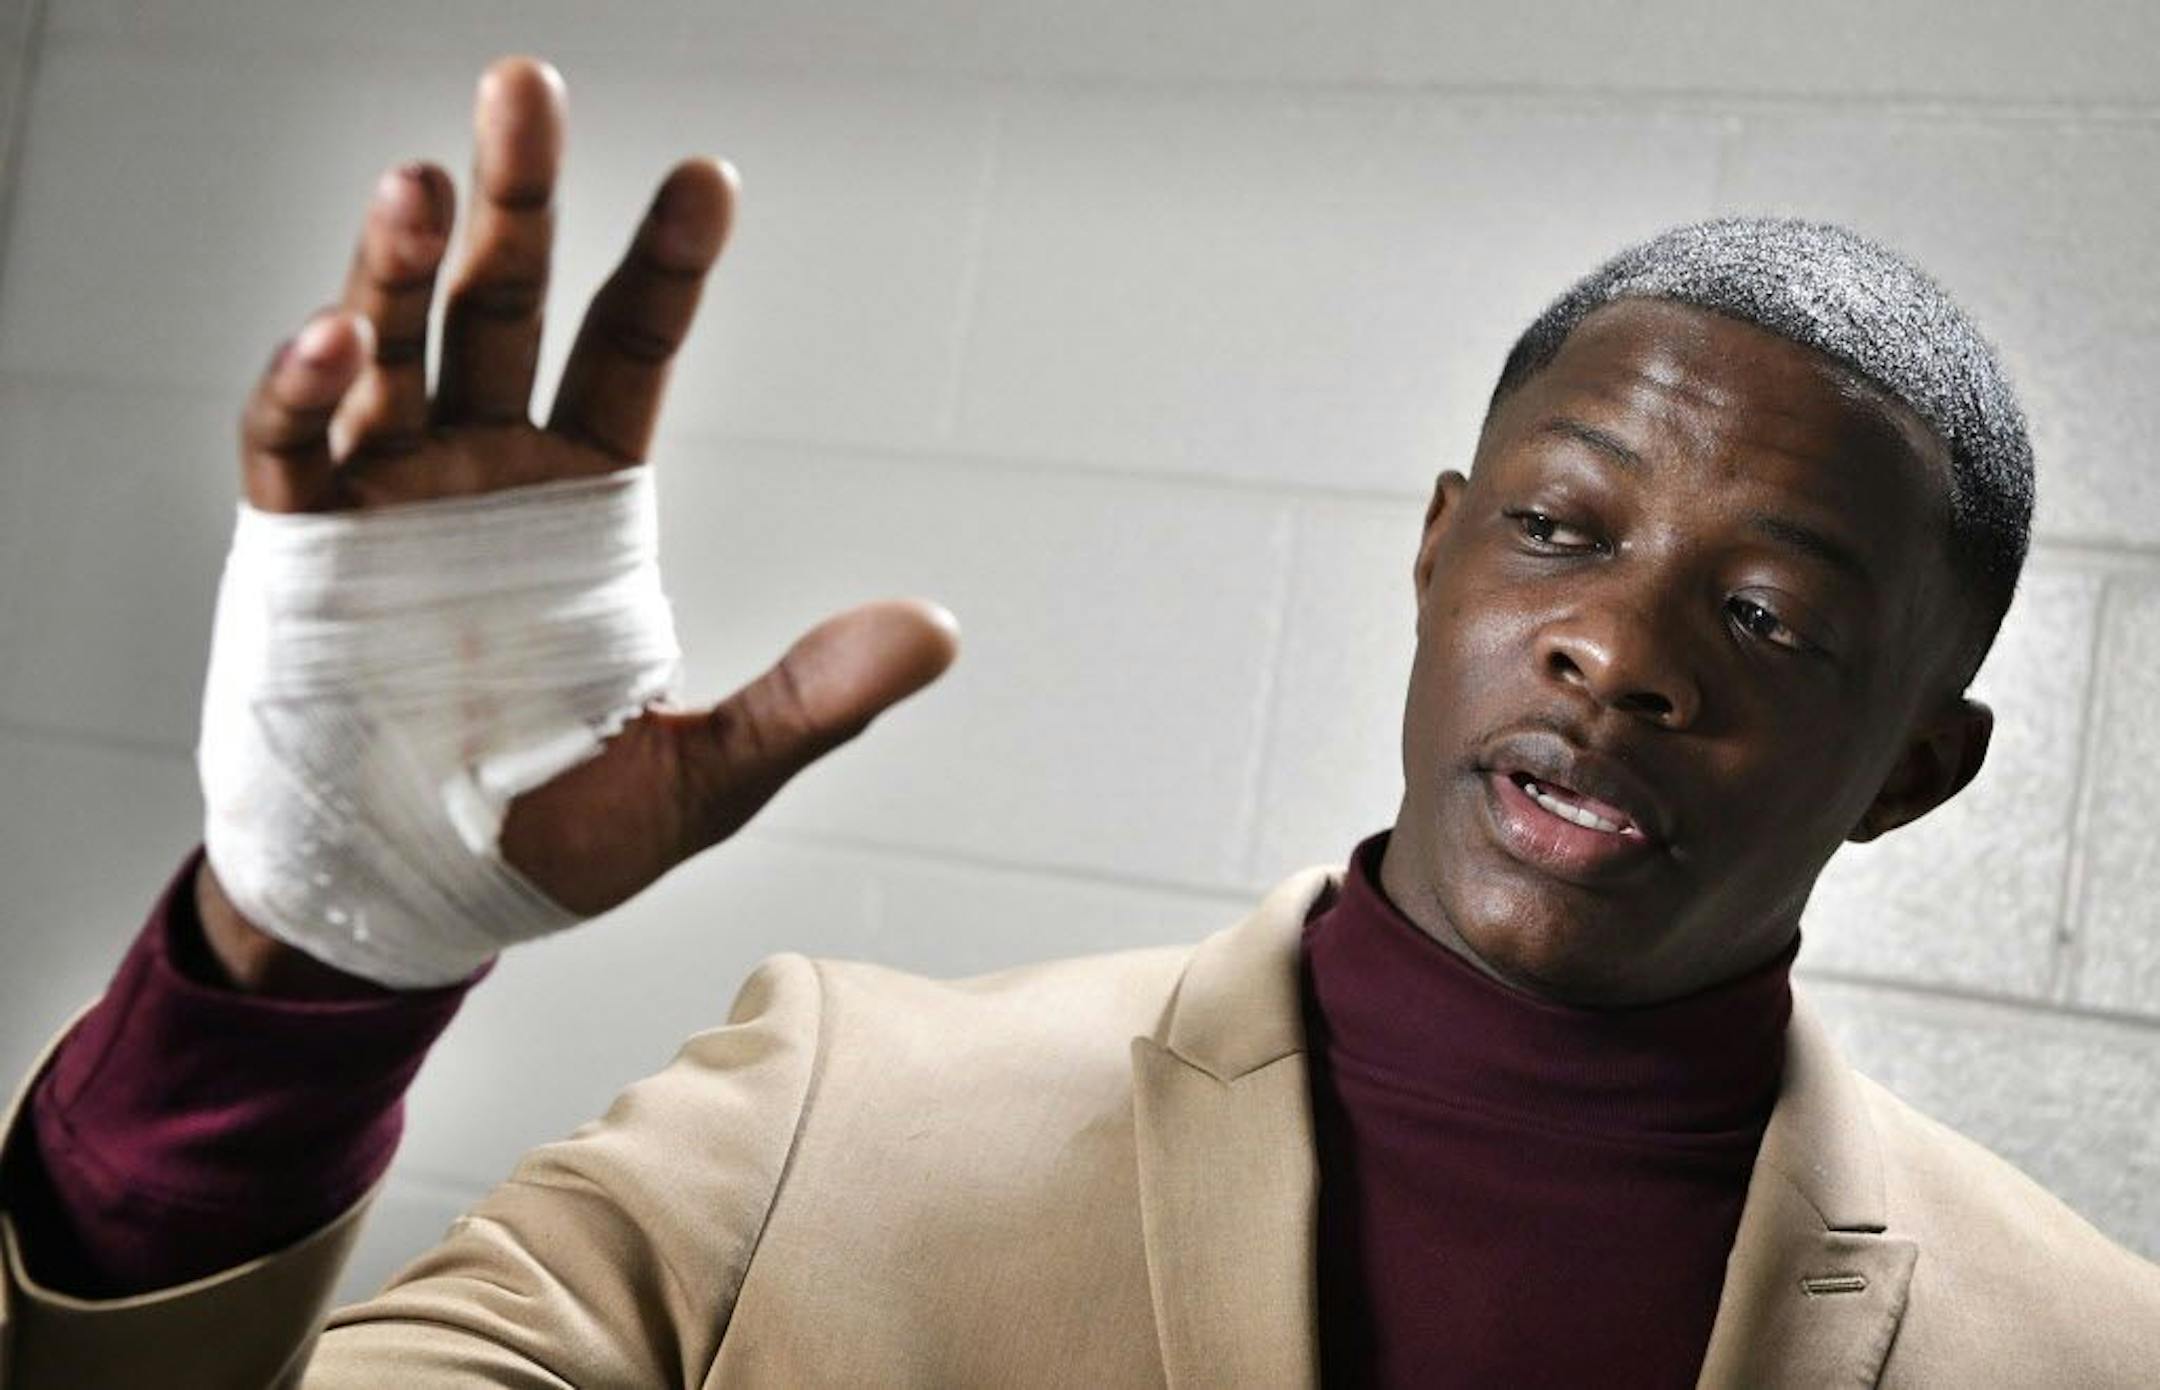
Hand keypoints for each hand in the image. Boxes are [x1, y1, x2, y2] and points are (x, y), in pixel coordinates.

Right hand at [201, 56, 958, 993]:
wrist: (421, 901)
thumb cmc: (556, 832)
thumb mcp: (706, 776)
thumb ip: (811, 699)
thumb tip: (939, 632)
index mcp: (582, 498)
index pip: (628, 348)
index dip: (664, 266)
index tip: (709, 179)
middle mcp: (483, 470)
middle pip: (500, 307)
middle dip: (516, 199)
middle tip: (528, 86)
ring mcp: (387, 500)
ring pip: (389, 348)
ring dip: (399, 266)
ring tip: (423, 180)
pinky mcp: (299, 552)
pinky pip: (291, 451)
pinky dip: (304, 392)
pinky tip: (335, 338)